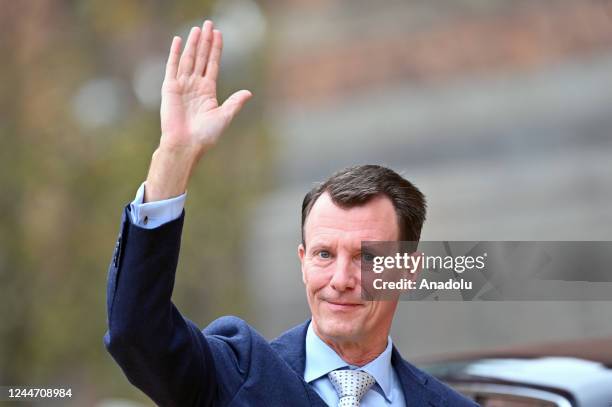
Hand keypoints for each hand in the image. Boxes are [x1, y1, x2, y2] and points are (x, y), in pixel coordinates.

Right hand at [145, 21, 251, 201]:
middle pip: (201, 58)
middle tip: (209, 23)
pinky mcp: (170, 88)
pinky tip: (179, 40)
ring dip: (193, 44)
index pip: (213, 64)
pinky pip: (173, 66)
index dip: (216, 49)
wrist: (186, 144)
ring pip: (189, 59)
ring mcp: (182, 85)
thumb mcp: (224, 117)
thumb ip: (234, 103)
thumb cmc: (205, 135)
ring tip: (198, 28)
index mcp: (208, 91)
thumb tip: (248, 92)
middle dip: (205, 41)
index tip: (219, 34)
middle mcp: (195, 85)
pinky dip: (175, 53)